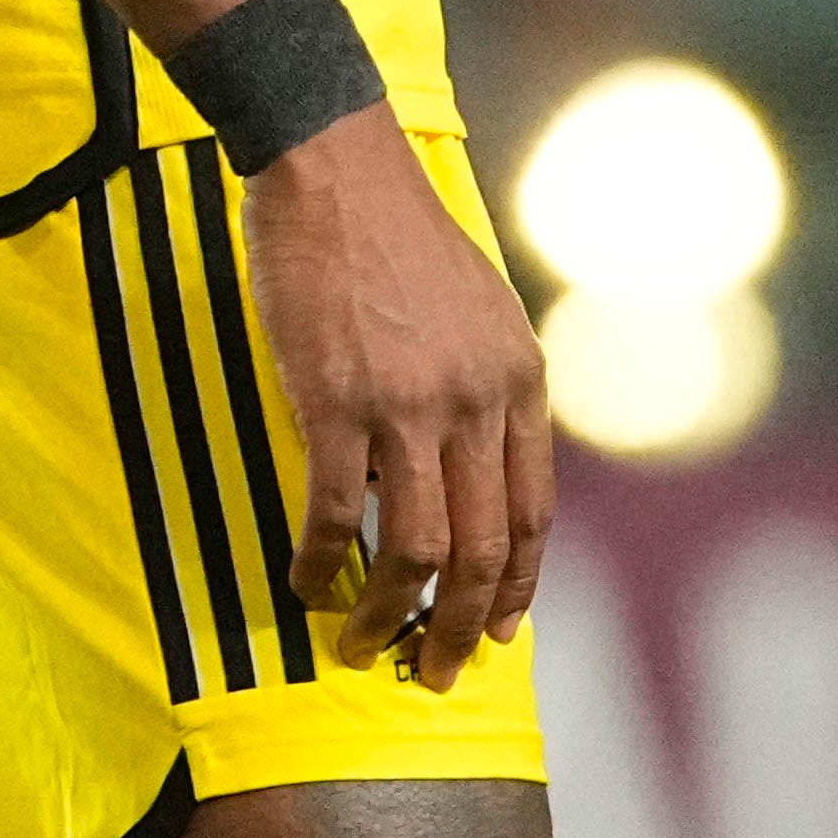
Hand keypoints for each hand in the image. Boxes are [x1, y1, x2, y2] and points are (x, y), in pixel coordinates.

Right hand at [239, 107, 553, 690]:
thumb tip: (472, 472)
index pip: (535, 513)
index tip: (497, 630)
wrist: (335, 165)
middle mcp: (479, 399)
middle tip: (432, 672)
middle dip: (458, 627)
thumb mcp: (479, 309)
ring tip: (360, 646)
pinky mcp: (338, 402)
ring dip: (389, 614)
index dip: (517, 586)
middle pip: (485, 549)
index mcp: (519, 379)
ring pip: (418, 549)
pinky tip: (302, 584)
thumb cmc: (397, 233)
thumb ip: (487, 387)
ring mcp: (410, 404)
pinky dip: (321, 564)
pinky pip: (337, 514)